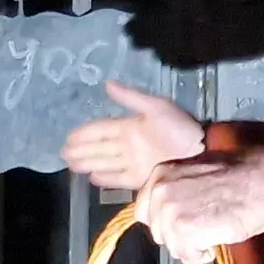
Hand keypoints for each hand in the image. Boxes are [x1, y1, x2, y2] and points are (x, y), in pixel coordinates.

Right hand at [60, 81, 204, 192]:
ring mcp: (133, 162)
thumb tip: (107, 84)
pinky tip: (93, 178)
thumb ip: (130, 98)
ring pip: (104, 163)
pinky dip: (106, 179)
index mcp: (130, 127)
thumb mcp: (155, 107)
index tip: (69, 137)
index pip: (100, 130)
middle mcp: (128, 146)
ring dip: (88, 163)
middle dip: (81, 150)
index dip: (84, 133)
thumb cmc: (179, 127)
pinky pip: (118, 178)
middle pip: (99, 148)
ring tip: (71, 165)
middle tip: (63, 153)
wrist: (200, 150)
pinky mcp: (140, 177)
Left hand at [136, 142, 263, 263]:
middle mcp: (159, 192)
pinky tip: (215, 242)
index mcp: (160, 174)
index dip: (164, 221)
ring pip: (171, 245)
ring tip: (212, 234)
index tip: (181, 224)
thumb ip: (178, 189)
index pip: (144, 210)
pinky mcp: (183, 232)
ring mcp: (169, 213)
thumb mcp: (197, 172)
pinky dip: (200, 254)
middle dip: (177, 234)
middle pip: (157, 230)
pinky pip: (185, 255)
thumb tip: (173, 209)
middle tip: (202, 229)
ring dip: (190, 245)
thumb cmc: (240, 175)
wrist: (261, 181)